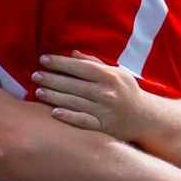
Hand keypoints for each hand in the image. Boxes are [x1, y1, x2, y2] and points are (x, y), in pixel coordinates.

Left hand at [33, 52, 154, 143]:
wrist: (145, 118)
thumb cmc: (127, 91)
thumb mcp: (116, 73)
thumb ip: (94, 63)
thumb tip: (72, 54)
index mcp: (109, 76)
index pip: (80, 67)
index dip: (60, 62)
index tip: (43, 59)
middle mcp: (106, 92)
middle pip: (74, 84)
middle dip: (52, 79)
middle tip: (35, 75)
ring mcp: (105, 111)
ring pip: (75, 102)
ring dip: (55, 96)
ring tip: (38, 92)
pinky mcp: (103, 127)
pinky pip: (83, 121)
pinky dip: (69, 117)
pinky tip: (54, 112)